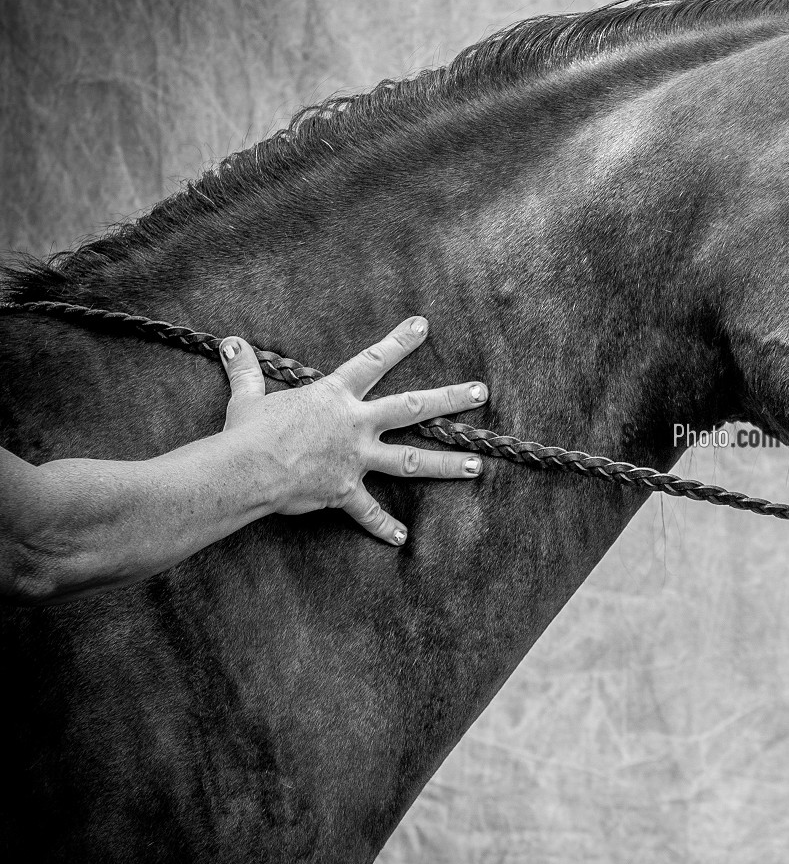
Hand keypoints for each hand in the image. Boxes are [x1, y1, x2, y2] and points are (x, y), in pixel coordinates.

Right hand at [218, 316, 486, 545]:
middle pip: (413, 407)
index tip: (424, 325)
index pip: (373, 361)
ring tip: (477, 467)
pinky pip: (369, 512)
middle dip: (451, 399)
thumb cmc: (248, 431)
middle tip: (483, 393)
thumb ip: (247, 371)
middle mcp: (355, 424)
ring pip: (411, 460)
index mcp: (334, 396)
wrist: (246, 469)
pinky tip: (401, 538)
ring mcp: (356, 459)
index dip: (399, 342)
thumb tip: (230, 344)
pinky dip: (383, 526)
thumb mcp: (248, 397)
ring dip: (446, 465)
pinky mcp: (346, 490)